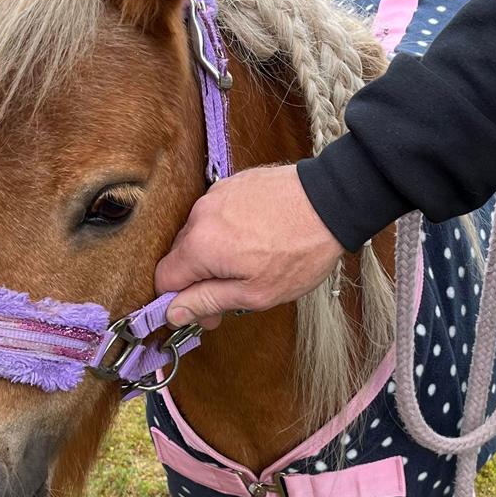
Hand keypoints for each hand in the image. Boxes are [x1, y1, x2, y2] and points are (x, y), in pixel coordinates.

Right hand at [154, 165, 343, 328]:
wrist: (332, 202)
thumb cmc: (299, 252)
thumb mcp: (255, 292)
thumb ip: (208, 301)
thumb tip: (172, 312)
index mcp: (199, 245)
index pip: (163, 278)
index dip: (179, 302)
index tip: (205, 312)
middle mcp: (199, 215)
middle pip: (180, 256)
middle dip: (200, 279)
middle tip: (235, 295)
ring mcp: (215, 195)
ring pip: (199, 235)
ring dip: (215, 254)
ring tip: (251, 262)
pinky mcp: (232, 184)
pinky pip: (217, 215)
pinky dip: (228, 231)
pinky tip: (256, 238)